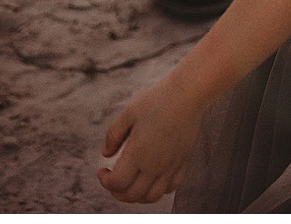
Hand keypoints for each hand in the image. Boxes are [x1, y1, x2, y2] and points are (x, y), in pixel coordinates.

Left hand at [97, 74, 202, 203]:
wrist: (188, 93)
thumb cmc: (157, 99)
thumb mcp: (128, 112)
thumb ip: (113, 135)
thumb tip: (105, 154)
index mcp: (138, 153)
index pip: (117, 183)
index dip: (105, 181)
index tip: (102, 171)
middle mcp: (155, 165)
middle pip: (132, 195)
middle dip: (117, 192)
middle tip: (113, 180)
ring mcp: (170, 166)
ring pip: (152, 197)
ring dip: (137, 196)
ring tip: (131, 183)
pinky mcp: (183, 162)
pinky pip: (170, 188)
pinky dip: (158, 190)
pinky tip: (152, 177)